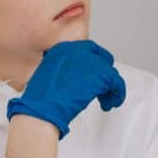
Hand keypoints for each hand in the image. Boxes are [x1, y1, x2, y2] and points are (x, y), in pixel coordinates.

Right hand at [6, 40, 125, 138]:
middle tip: (102, 89)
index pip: (86, 49)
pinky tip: (109, 103)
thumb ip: (64, 70)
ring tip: (105, 100)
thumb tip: (76, 78)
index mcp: (61, 48)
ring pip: (110, 72)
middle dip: (104, 75)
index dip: (93, 64)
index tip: (94, 77)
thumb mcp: (48, 76)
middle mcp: (76, 50)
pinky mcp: (101, 74)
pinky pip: (117, 83)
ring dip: (110, 88)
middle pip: (101, 58)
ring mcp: (90, 61)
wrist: (42, 108)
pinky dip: (117, 94)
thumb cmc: (40, 99)